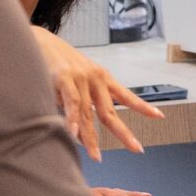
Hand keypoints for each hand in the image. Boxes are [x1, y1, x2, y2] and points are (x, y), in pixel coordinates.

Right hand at [33, 27, 165, 158]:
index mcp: (102, 78)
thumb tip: (79, 132)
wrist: (36, 39)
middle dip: (124, 133)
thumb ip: (80, 104)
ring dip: (91, 137)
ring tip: (96, 156)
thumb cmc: (56, 62)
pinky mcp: (63, 78)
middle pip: (110, 112)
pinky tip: (73, 133)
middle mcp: (94, 78)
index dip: (142, 106)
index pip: (126, 95)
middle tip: (136, 149)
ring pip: (87, 114)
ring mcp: (80, 78)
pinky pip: (70, 102)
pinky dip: (71, 119)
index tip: (159, 116)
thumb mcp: (76, 80)